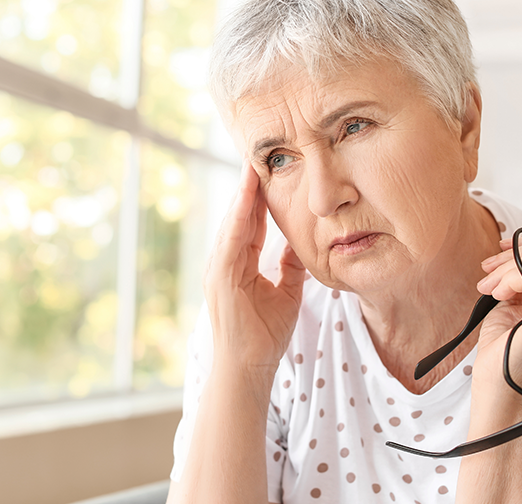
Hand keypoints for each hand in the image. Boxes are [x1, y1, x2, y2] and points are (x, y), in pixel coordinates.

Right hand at [203, 161, 306, 372]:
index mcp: (239, 263)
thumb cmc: (265, 334)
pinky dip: (237, 217)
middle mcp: (225, 261)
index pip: (250, 222)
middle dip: (248, 186)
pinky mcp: (220, 278)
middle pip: (239, 216)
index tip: (268, 170)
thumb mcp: (286, 292)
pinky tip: (245, 197)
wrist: (249, 367)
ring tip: (252, 166)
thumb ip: (290, 265)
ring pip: (232, 223)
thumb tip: (301, 242)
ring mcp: (219, 268)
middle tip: (257, 154)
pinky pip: (230, 240)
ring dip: (242, 194)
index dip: (259, 197)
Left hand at [473, 236, 521, 396]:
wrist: (499, 387)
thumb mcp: (512, 308)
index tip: (500, 248)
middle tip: (486, 271)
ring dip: (506, 268)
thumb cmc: (502, 353)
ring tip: (488, 287)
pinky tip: (496, 294)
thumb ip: (519, 285)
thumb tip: (510, 259)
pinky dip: (508, 278)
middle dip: (512, 256)